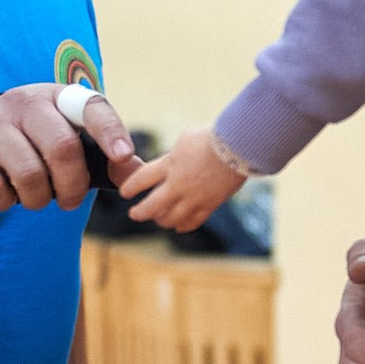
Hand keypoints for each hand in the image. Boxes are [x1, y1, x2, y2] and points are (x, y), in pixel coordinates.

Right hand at [0, 84, 141, 211]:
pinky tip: (3, 193)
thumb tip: (137, 173)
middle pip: (62, 148)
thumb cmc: (28, 144)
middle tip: (69, 201)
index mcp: (55, 96)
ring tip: (34, 196)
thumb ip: (103, 157)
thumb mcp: (64, 141)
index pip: (90, 106)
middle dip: (72, 186)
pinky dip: (4, 203)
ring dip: (37, 199)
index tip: (123, 155)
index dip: (110, 131)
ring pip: (28, 175)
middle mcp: (22, 101)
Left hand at [118, 126, 246, 231]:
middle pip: (151, 206)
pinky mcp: (210, 205)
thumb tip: (168, 163)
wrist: (239, 146)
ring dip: (161, 220)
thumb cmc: (212, 136)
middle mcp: (178, 184)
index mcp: (169, 164)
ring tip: (158, 219)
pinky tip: (179, 227)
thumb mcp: (185, 140)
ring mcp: (194, 197)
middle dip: (139, 212)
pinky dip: (183, 226)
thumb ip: (173, 156)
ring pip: (171, 219)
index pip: (140, 180)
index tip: (124, 193)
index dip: (130, 188)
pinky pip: (193, 222)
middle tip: (134, 214)